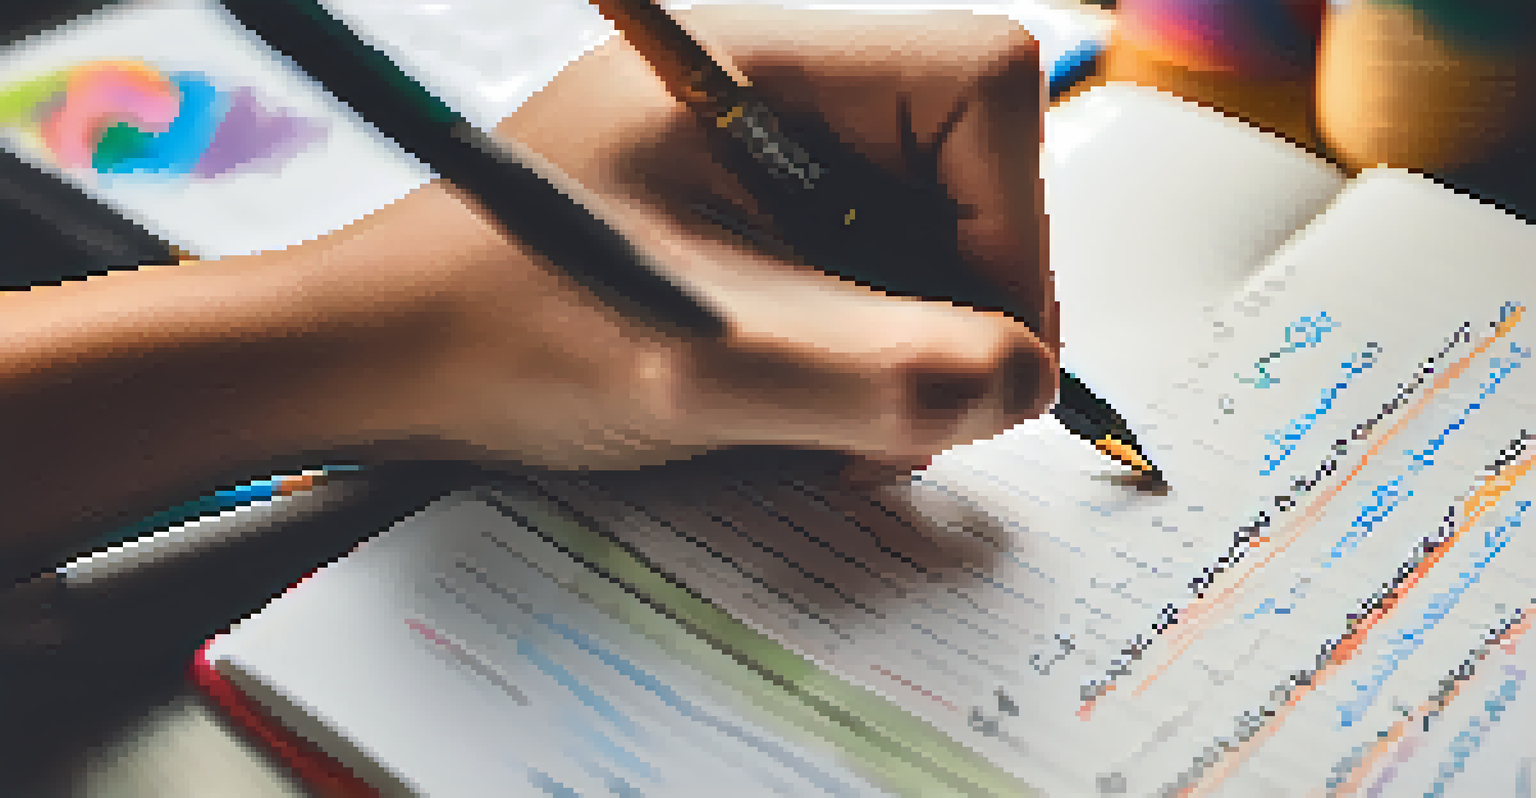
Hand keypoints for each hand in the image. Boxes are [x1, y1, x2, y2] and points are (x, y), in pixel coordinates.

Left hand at [403, 5, 1056, 474]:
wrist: (381, 363)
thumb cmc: (500, 329)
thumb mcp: (700, 362)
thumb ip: (878, 374)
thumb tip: (1024, 378)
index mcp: (765, 65)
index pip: (982, 87)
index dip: (1012, 221)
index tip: (984, 350)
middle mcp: (777, 99)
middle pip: (966, 176)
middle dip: (955, 312)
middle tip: (897, 422)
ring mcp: (766, 166)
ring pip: (922, 246)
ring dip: (905, 355)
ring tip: (826, 433)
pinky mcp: (752, 229)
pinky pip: (864, 288)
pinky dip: (858, 367)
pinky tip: (796, 415)